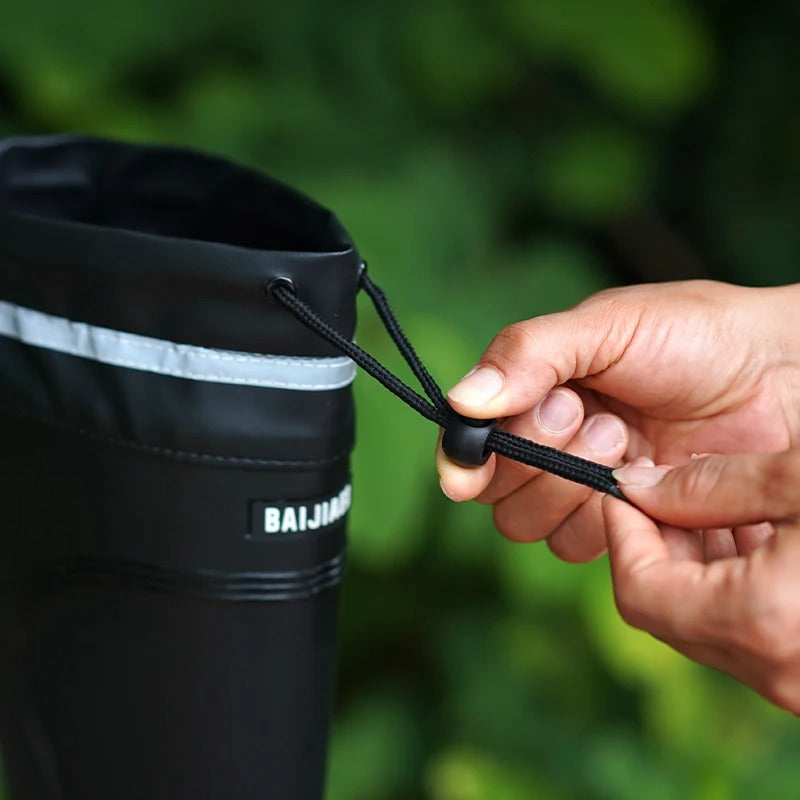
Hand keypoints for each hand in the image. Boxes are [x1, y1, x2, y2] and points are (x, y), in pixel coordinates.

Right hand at [437, 280, 799, 560]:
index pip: (469, 446)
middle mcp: (552, 447)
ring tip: (625, 439)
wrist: (783, 372)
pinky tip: (648, 479)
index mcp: (534, 395)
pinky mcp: (633, 525)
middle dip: (535, 459)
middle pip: (497, 495)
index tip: (482, 456)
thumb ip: (528, 354)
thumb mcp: (608, 325)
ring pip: (535, 528)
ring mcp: (591, 490)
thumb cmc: (696, 334)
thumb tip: (461, 401)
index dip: (468, 457)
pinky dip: (608, 522)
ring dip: (571, 488)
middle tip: (586, 415)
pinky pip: (589, 549)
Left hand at [604, 450, 799, 713]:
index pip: (637, 590)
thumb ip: (708, 485)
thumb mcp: (798, 482)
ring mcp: (798, 682)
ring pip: (705, 622)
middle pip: (665, 609)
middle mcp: (776, 670)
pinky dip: (734, 583)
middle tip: (666, 488)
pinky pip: (750, 632)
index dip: (621, 532)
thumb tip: (635, 486)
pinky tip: (756, 533)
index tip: (624, 487)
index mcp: (759, 621)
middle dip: (655, 542)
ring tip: (716, 502)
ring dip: (695, 561)